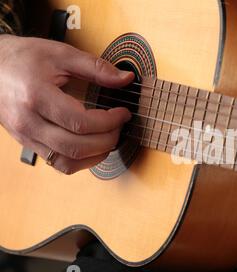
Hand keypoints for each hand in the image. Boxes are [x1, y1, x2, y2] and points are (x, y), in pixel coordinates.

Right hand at [0, 35, 133, 173]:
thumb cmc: (23, 58)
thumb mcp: (61, 54)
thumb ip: (95, 67)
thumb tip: (125, 79)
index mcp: (36, 97)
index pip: (79, 122)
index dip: (108, 122)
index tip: (122, 113)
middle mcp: (28, 122)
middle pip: (75, 147)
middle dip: (107, 140)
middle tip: (119, 126)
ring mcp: (26, 137)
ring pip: (67, 163)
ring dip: (96, 155)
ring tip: (109, 137)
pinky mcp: (29, 145)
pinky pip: (59, 164)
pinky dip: (82, 161)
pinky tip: (93, 146)